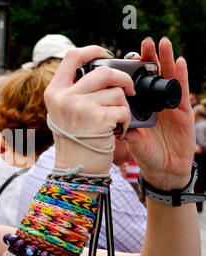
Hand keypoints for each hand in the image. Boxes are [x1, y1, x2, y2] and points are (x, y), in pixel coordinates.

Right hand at [44, 45, 134, 173]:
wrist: (76, 170)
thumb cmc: (74, 142)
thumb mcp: (63, 112)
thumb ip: (73, 91)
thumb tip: (97, 68)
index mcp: (54, 92)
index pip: (72, 56)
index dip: (92, 50)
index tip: (106, 54)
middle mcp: (64, 97)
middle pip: (103, 71)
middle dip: (122, 78)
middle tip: (128, 89)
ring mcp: (80, 107)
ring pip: (116, 92)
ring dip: (122, 106)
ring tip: (114, 121)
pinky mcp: (98, 119)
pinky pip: (123, 109)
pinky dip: (125, 121)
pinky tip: (116, 131)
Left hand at [123, 37, 194, 189]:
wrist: (165, 170)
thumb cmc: (146, 155)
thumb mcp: (133, 142)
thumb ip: (127, 132)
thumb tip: (116, 123)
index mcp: (139, 108)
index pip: (134, 84)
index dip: (131, 71)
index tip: (124, 58)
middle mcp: (153, 103)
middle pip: (152, 76)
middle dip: (148, 59)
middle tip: (144, 43)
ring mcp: (169, 106)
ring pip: (167, 79)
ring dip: (166, 60)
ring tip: (162, 43)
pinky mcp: (183, 112)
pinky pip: (181, 91)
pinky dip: (181, 76)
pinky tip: (180, 61)